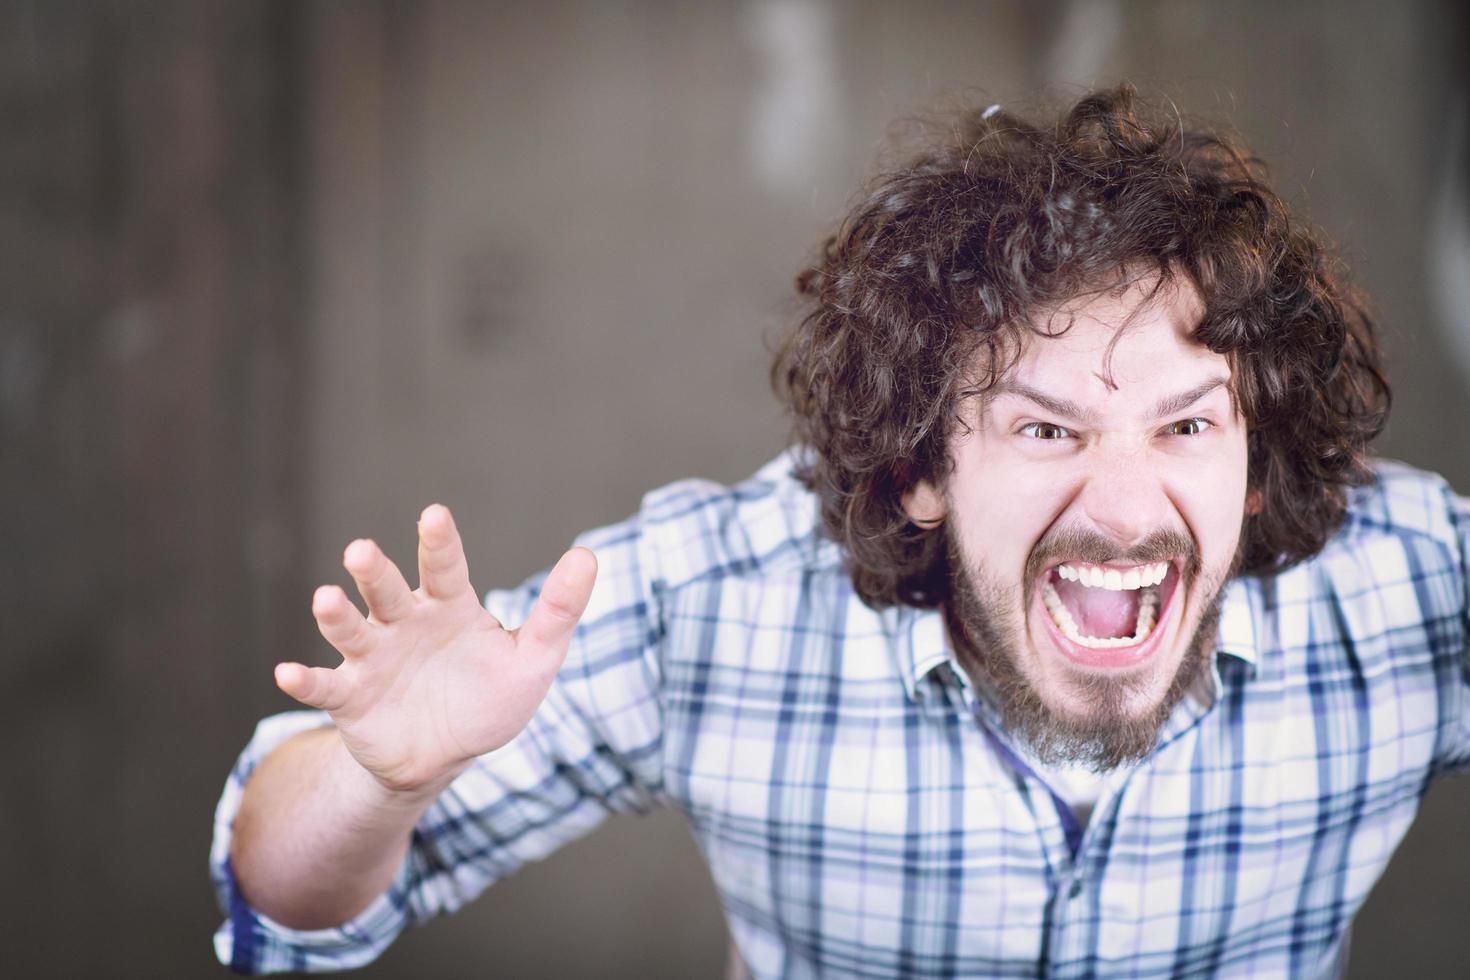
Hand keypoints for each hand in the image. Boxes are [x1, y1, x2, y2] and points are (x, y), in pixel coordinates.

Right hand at [274, 505, 596, 796]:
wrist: (445, 754)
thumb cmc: (489, 695)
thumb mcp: (533, 658)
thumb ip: (558, 611)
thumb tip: (588, 556)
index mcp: (449, 606)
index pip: (445, 568)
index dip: (439, 542)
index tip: (434, 515)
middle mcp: (405, 623)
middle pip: (387, 591)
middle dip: (374, 572)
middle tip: (361, 550)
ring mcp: (374, 658)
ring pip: (351, 630)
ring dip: (336, 616)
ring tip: (324, 599)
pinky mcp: (350, 698)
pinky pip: (324, 688)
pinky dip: (304, 681)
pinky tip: (287, 673)